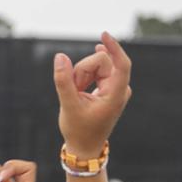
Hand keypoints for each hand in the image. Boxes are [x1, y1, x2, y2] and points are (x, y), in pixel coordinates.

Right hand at [54, 31, 131, 158]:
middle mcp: (119, 89)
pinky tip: (80, 82)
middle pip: (101, 62)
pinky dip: (84, 77)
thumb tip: (60, 57)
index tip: (103, 34)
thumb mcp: (68, 105)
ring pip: (96, 66)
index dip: (113, 47)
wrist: (84, 147)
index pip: (121, 63)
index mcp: (115, 95)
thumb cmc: (78, 130)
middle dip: (82, 71)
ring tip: (76, 94)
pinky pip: (96, 71)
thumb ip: (63, 80)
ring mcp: (115, 88)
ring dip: (81, 76)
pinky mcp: (108, 87)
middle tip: (73, 90)